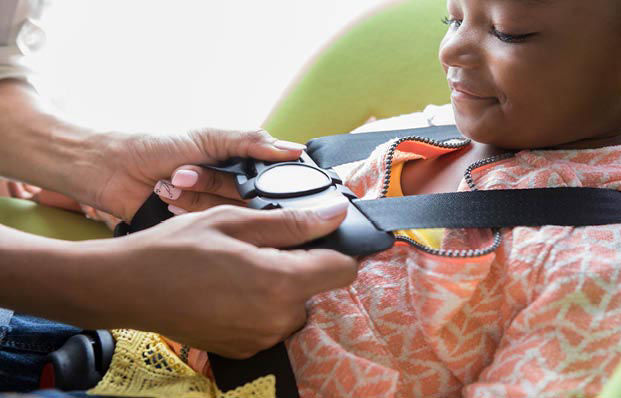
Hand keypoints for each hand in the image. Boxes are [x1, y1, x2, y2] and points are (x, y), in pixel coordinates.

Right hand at [78, 199, 355, 357]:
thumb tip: (336, 213)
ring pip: (294, 306)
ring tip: (239, 268)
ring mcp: (261, 338)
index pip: (342, 269)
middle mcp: (278, 318)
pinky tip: (229, 290)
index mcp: (281, 281)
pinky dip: (261, 306)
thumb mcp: (234, 221)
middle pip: (317, 288)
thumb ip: (291, 222)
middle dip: (300, 266)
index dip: (337, 249)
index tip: (319, 237)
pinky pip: (271, 323)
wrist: (127, 287)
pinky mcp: (244, 349)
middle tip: (261, 248)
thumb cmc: (177, 247)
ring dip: (280, 287)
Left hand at [89, 129, 305, 220]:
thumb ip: (251, 143)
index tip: (251, 178)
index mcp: (239, 164)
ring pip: (228, 212)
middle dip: (216, 183)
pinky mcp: (197, 228)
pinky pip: (209, 227)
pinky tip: (168, 198)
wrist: (112, 169)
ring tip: (172, 179)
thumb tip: (293, 151)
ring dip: (197, 194)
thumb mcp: (208, 138)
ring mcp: (214, 210)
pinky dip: (187, 210)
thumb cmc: (156, 146)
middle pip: (250, 198)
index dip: (268, 180)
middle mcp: (231, 189)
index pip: (271, 177)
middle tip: (185, 171)